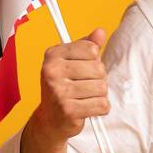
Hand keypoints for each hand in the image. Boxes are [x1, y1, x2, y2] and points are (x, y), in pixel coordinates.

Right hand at [32, 28, 109, 143]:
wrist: (50, 120)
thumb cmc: (64, 88)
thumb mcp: (72, 62)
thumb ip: (87, 46)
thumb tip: (100, 32)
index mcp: (53, 55)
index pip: (91, 49)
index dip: (94, 60)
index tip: (83, 68)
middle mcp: (52, 71)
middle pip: (98, 68)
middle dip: (99, 79)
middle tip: (86, 86)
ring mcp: (59, 91)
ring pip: (102, 87)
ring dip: (100, 95)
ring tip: (86, 97)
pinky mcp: (68, 110)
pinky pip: (101, 104)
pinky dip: (101, 108)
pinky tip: (88, 108)